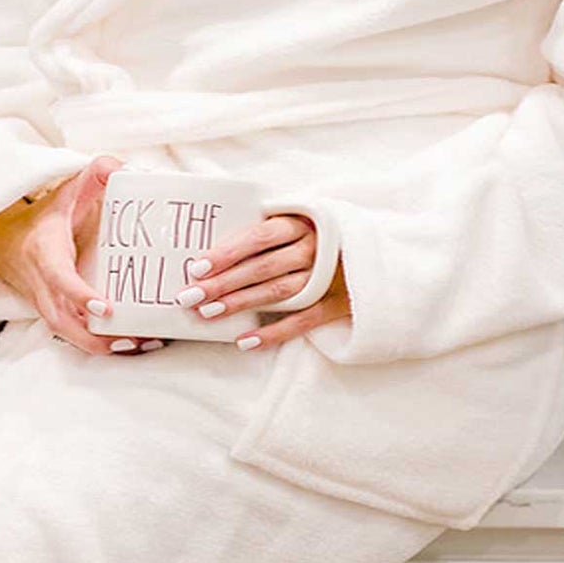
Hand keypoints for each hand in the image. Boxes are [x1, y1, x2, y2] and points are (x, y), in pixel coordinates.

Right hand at [0, 155, 159, 357]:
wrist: (4, 239)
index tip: (104, 308)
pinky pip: (73, 335)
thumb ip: (99, 172)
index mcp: (45, 252)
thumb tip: (128, 170)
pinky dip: (100, 343)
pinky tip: (132, 344)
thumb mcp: (68, 188)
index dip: (79, 295)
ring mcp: (45, 303)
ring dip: (102, 345)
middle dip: (95, 336)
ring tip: (141, 345)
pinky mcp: (52, 313)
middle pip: (63, 321)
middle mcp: (42, 284)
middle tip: (133, 339)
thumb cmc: (46, 214)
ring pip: (69, 335)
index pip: (59, 278)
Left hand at [175, 214, 350, 349]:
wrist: (373, 254)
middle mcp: (314, 250)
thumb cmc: (321, 234)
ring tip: (209, 313)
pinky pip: (301, 322)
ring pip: (278, 293)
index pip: (259, 237)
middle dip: (223, 283)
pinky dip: (272, 333)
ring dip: (241, 304)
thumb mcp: (299, 220)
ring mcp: (326, 279)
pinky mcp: (335, 305)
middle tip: (190, 296)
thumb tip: (212, 249)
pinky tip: (244, 341)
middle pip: (262, 268)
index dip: (227, 252)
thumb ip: (264, 230)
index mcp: (302, 224)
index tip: (197, 267)